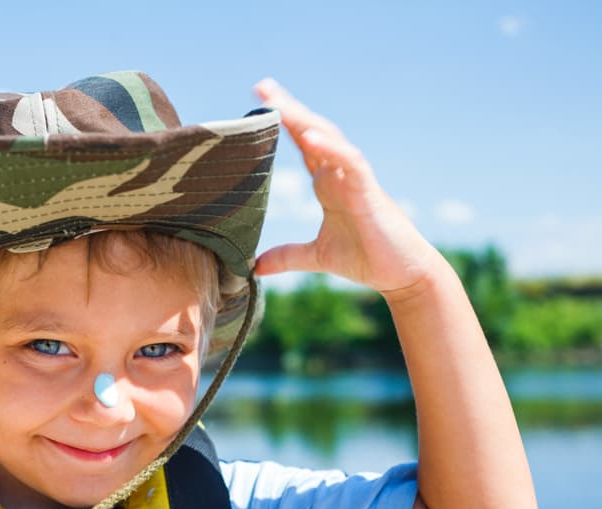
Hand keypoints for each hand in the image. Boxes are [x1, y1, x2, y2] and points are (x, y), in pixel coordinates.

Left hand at [253, 78, 443, 297]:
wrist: (402, 274)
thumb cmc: (366, 258)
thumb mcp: (316, 256)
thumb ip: (287, 256)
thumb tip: (255, 266)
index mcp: (327, 183)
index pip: (302, 145)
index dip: (282, 124)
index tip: (257, 103)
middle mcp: (339, 174)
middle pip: (312, 131)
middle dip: (288, 108)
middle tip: (261, 86)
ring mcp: (355, 179)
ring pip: (329, 139)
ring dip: (304, 119)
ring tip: (278, 102)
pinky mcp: (369, 191)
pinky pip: (350, 162)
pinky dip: (331, 148)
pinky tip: (310, 137)